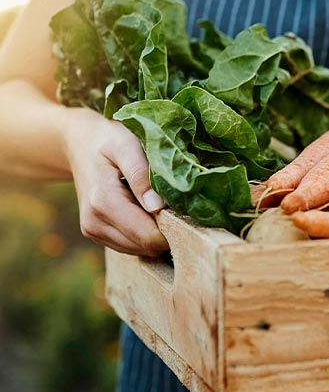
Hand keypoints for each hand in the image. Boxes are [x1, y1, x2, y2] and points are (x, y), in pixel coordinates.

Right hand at [63, 109, 168, 256]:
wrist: (79, 144)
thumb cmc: (108, 140)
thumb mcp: (126, 146)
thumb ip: (141, 175)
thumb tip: (157, 206)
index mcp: (103, 202)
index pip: (147, 236)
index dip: (173, 228)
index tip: (186, 210)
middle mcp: (94, 223)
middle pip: (145, 247)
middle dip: (167, 232)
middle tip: (178, 206)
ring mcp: (93, 231)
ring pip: (139, 250)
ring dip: (155, 233)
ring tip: (160, 205)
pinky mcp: (96, 234)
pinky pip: (130, 246)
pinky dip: (143, 234)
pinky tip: (147, 211)